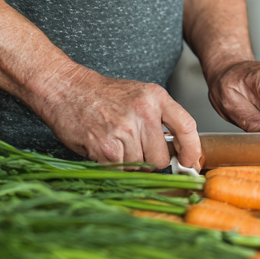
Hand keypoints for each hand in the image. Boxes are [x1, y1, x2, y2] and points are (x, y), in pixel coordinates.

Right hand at [34, 64, 201, 169]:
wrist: (66, 89)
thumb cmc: (102, 95)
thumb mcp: (140, 95)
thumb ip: (160, 117)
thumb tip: (178, 150)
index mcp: (156, 97)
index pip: (187, 127)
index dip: (193, 150)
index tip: (190, 161)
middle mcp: (144, 112)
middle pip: (161, 157)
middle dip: (151, 160)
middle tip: (135, 147)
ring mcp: (125, 131)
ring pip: (140, 166)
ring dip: (129, 162)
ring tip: (116, 142)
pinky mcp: (107, 147)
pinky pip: (120, 169)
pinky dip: (113, 165)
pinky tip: (104, 147)